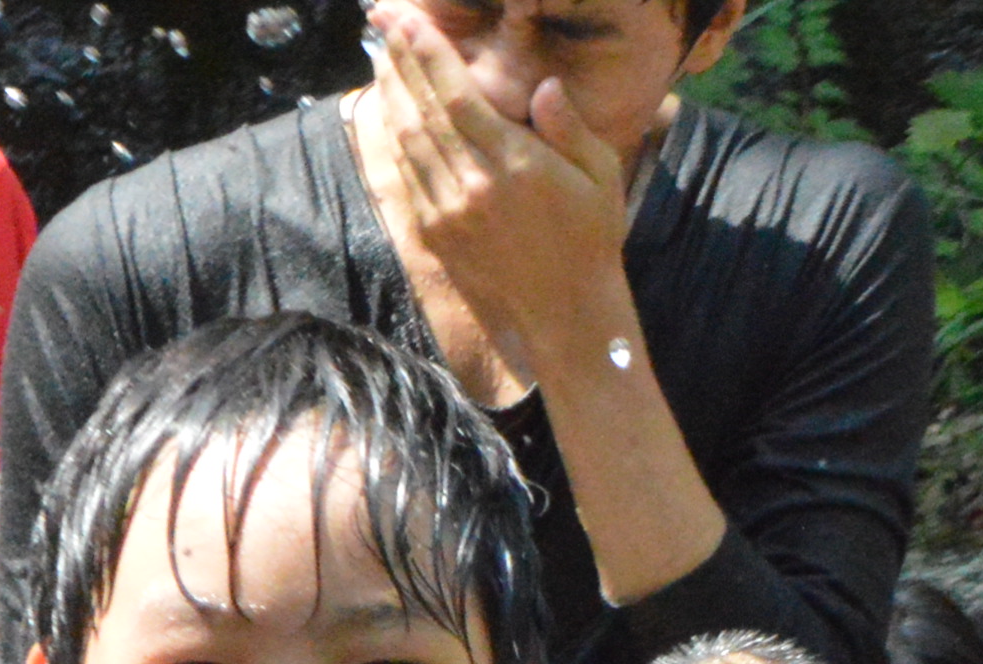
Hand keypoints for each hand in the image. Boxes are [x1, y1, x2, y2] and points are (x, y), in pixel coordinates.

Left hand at [363, 0, 640, 378]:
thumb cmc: (591, 240)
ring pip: (406, 137)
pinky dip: (394, 134)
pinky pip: (405, 172)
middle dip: (399, 57)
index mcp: (515, 164)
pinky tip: (393, 109)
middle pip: (421, 107)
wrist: (565, 315)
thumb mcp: (601, 177)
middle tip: (383, 18)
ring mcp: (447, 211)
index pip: (456, 94)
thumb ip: (571, 127)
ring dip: (390, 91)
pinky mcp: (434, 233)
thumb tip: (543, 85)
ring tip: (381, 53)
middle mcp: (473, 185)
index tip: (407, 18)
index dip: (426, 52)